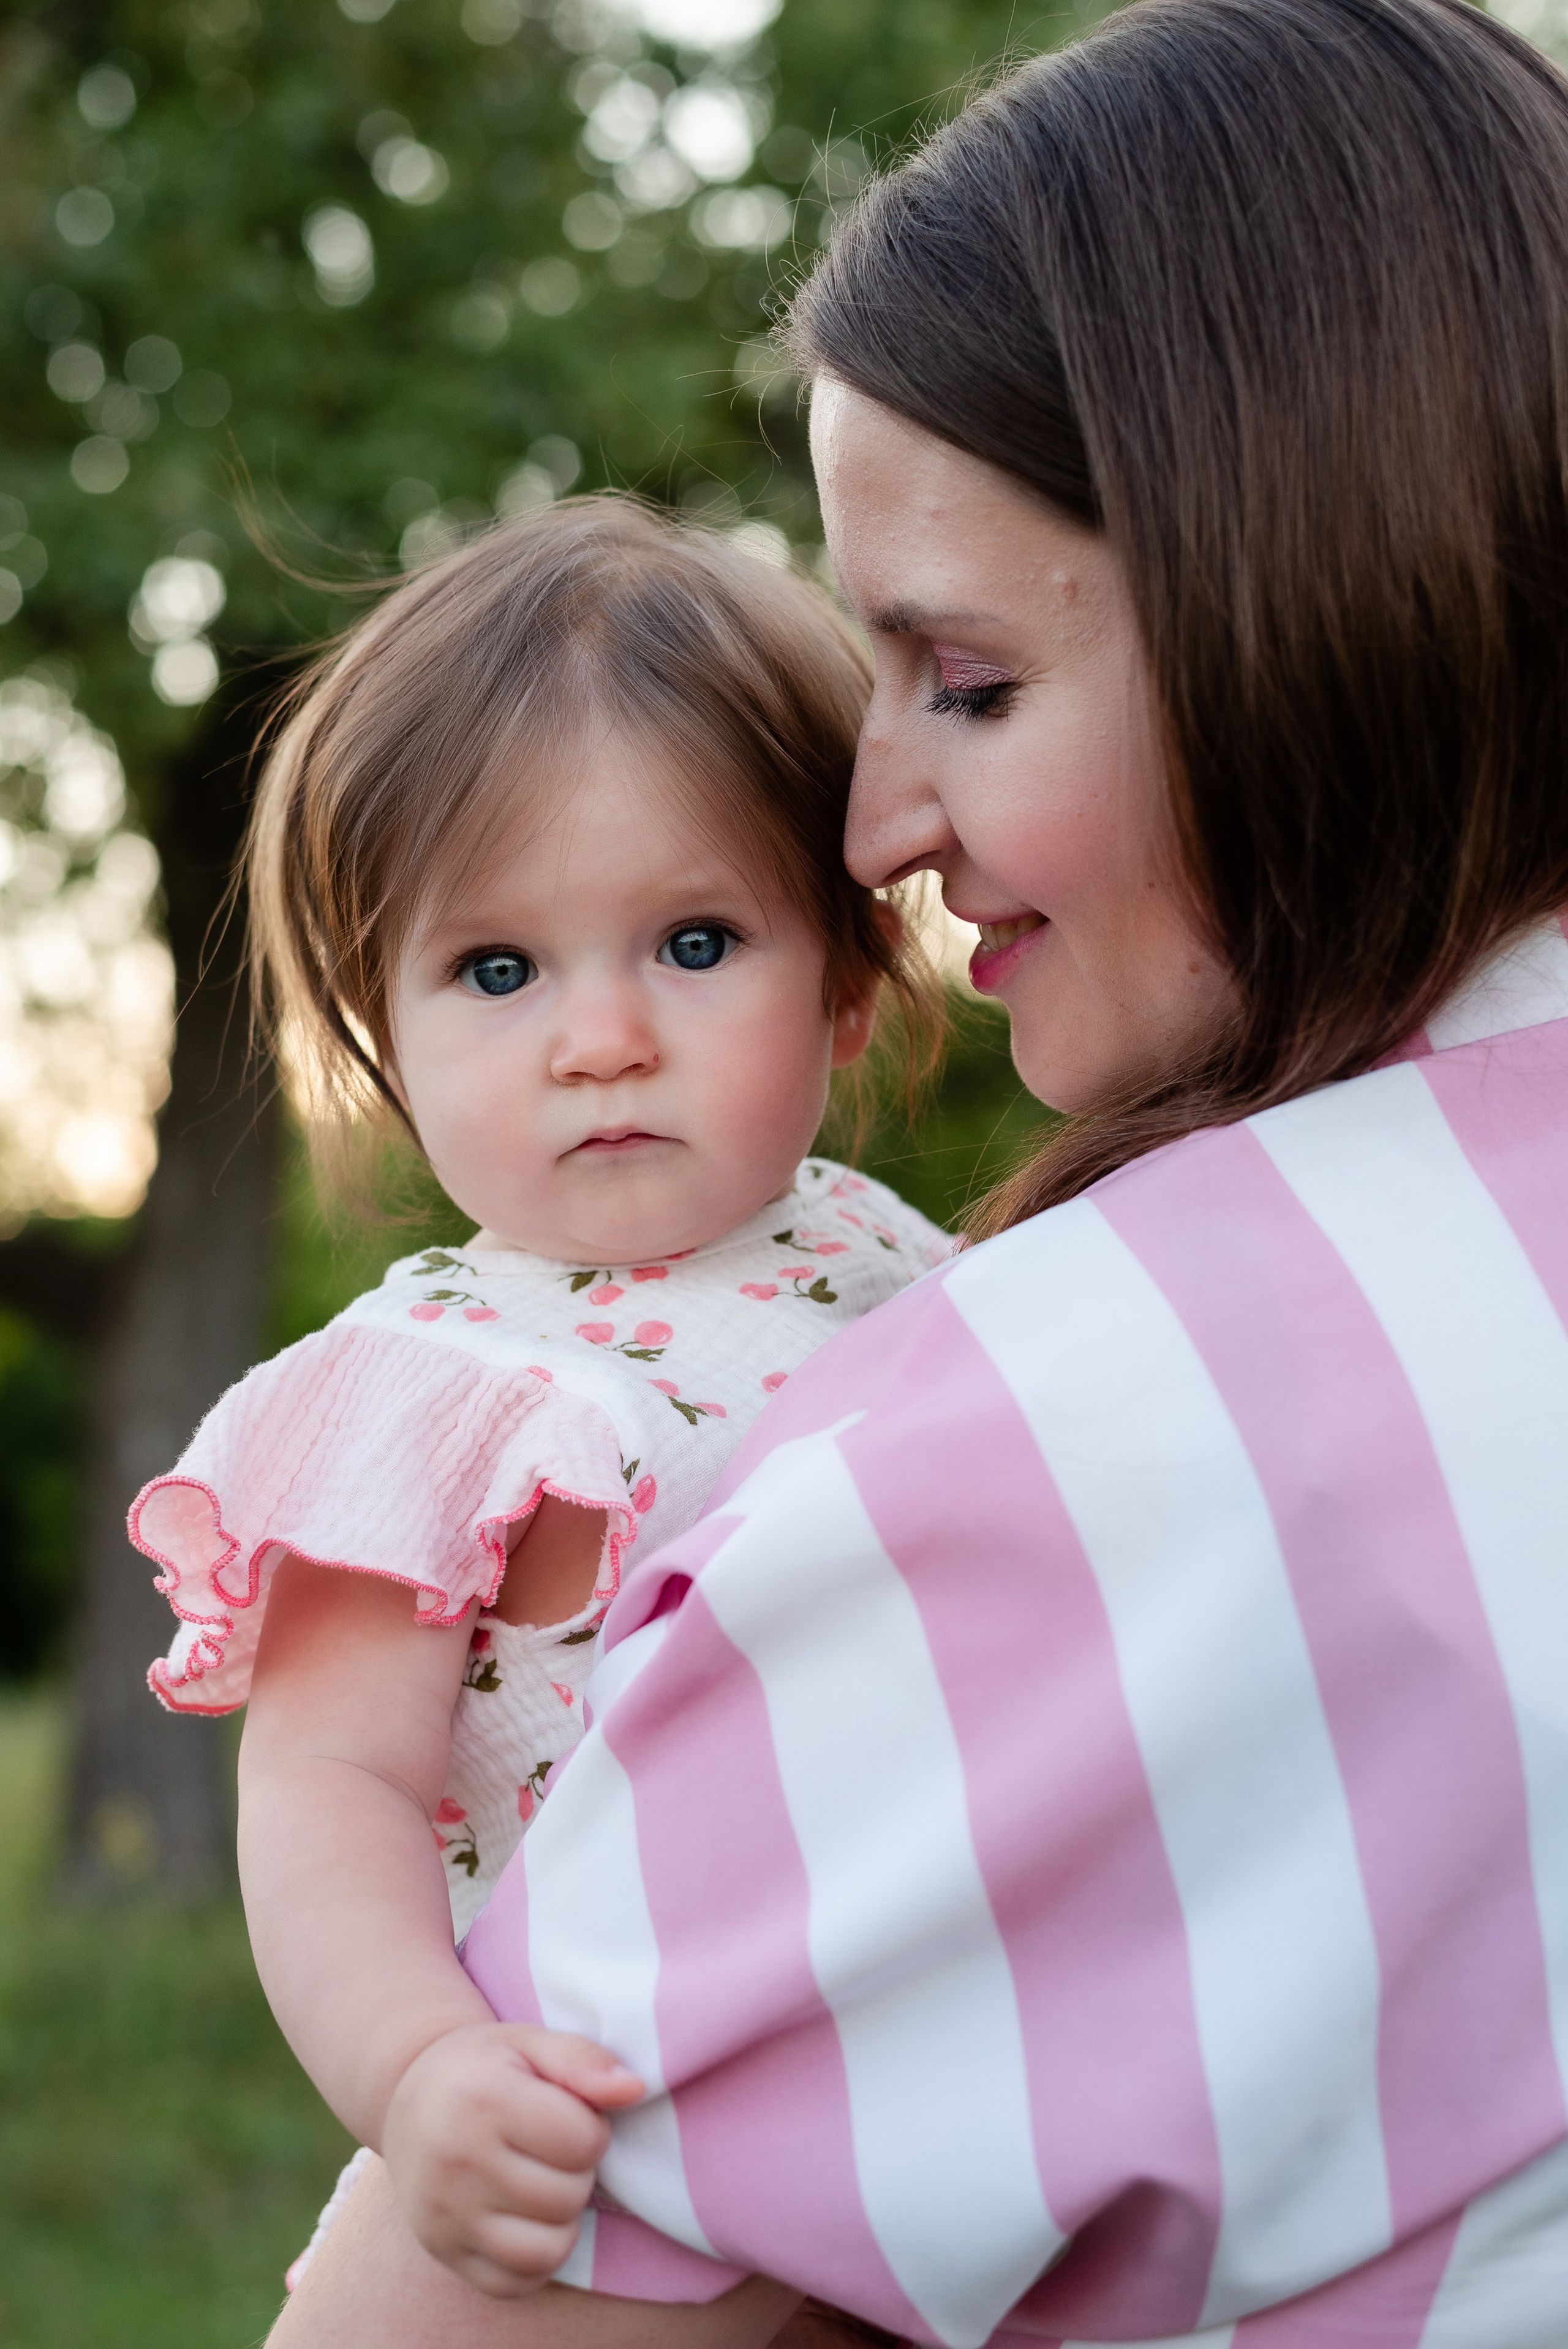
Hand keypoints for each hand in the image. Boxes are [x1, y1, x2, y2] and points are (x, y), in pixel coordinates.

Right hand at [380, 2021, 644, 2298]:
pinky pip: (516, 2282)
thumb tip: (635, 2088)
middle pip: (568, 2196)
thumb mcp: (530, 2044)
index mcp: (482, 2100)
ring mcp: (444, 2215)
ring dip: (562, 2218)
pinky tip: (524, 2217)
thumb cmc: (484, 2068)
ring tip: (542, 2182)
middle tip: (552, 2149)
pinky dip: (535, 2258)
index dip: (590, 2127)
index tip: (568, 2114)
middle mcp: (456, 2162)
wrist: (408, 2100)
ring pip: (548, 2249)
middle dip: (577, 2172)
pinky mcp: (443, 2252)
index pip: (581, 2140)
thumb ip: (583, 2060)